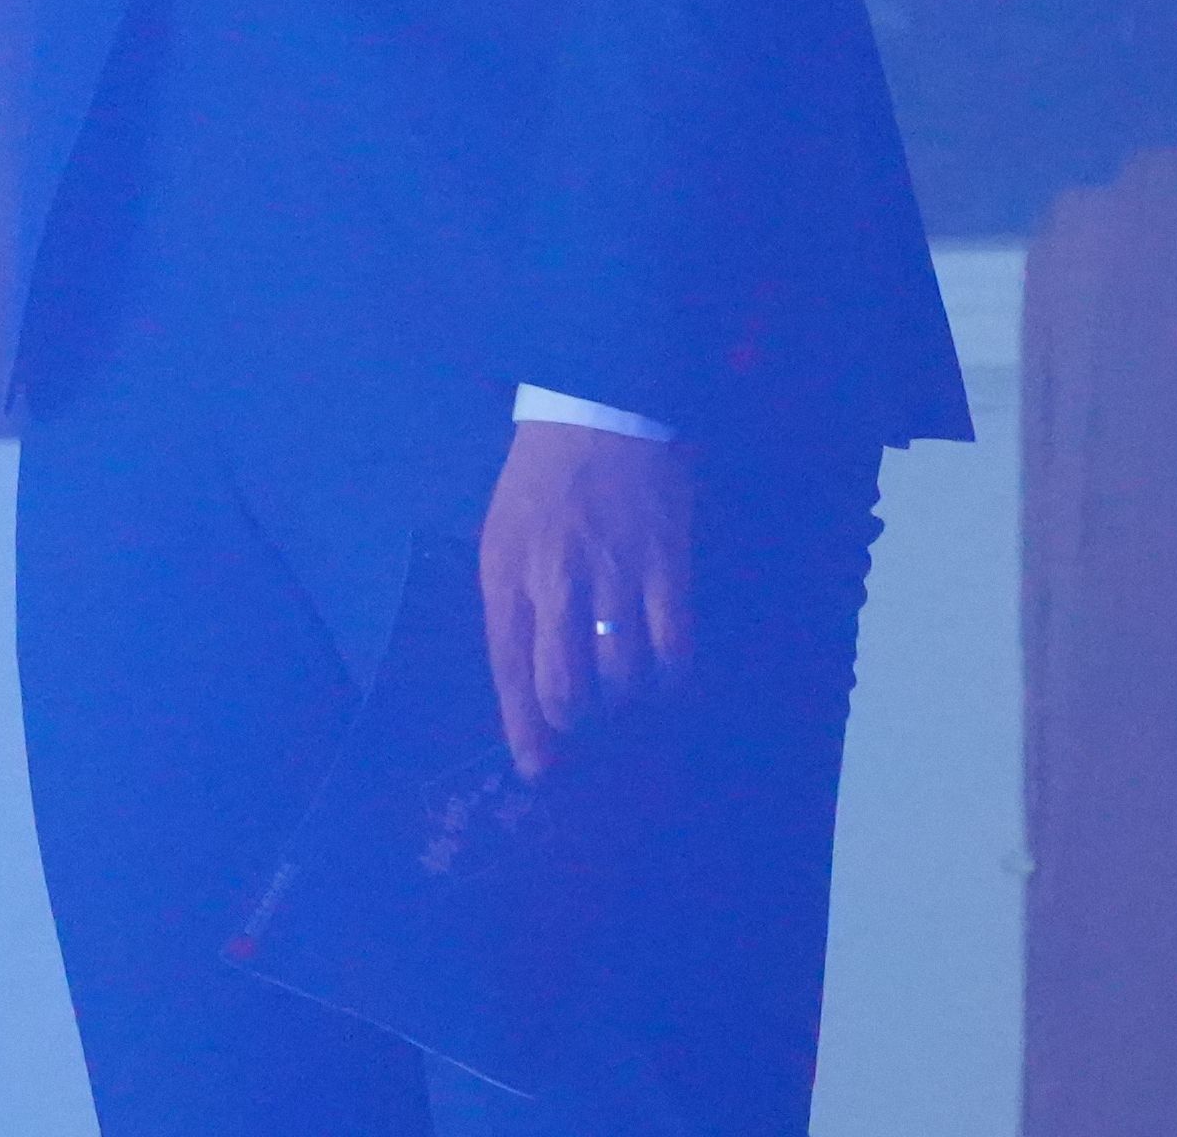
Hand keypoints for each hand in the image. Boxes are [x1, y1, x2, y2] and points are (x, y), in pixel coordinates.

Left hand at [476, 419, 697, 780]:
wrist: (602, 407)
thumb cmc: (544, 477)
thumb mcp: (504, 536)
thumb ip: (514, 603)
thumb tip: (531, 679)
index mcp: (506, 574)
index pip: (510, 673)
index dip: (525, 731)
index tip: (539, 770)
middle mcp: (555, 582)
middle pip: (566, 690)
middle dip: (578, 720)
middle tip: (589, 714)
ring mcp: (613, 576)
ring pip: (620, 677)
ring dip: (623, 698)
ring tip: (625, 686)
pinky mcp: (665, 565)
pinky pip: (671, 646)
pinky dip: (670, 675)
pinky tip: (666, 674)